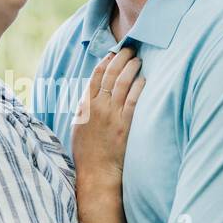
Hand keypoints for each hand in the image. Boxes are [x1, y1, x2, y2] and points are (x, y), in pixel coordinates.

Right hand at [71, 45, 143, 186]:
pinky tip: (144, 80)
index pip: (95, 76)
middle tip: (129, 50)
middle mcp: (97, 107)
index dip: (105, 62)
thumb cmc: (86, 152)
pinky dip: (138, 87)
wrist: (96, 171)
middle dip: (120, 59)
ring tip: (138, 60)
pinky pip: (133, 100)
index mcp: (85, 106)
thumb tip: (91, 94)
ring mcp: (111, 115)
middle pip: (110, 75)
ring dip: (131, 69)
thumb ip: (84, 108)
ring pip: (122, 84)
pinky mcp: (124, 124)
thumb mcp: (78, 126)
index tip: (112, 54)